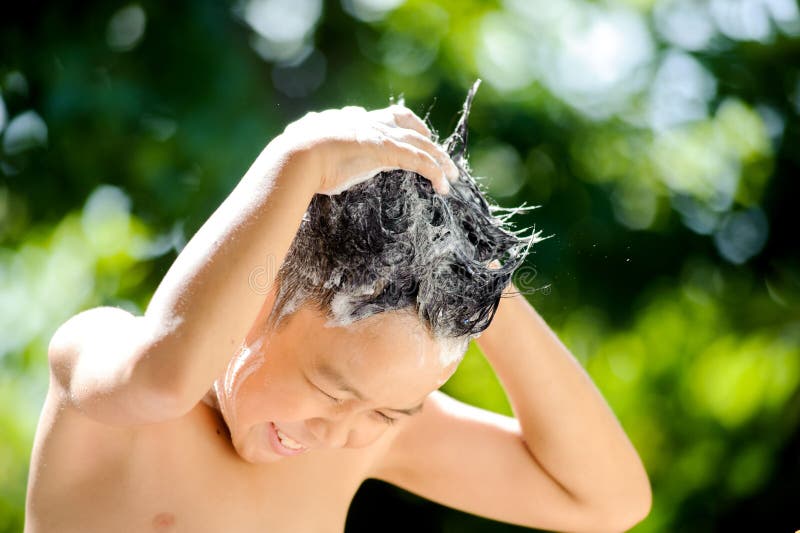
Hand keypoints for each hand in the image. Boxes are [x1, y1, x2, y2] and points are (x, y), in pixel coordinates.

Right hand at [280, 104, 458, 195]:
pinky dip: (435, 172)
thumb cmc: (292, 157)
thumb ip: (304, 141)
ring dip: (440, 158)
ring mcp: (378, 136)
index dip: (399, 125)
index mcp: (349, 120)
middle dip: (425, 137)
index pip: (380, 116)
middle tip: (438, 153)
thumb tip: (289, 142)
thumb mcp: (301, 143)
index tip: (407, 134)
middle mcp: (367, 122)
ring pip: (420, 143)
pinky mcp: (387, 152)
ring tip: (452, 175)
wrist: (295, 157)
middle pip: (406, 122)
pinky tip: (443, 185)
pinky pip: (420, 161)